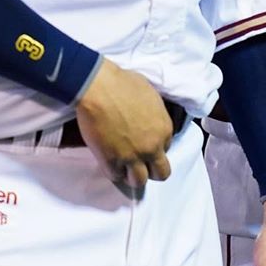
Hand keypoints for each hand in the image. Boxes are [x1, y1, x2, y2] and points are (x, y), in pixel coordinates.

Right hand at [75, 58, 173, 190]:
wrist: (100, 87)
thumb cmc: (124, 83)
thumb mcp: (152, 97)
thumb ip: (156, 115)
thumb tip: (150, 121)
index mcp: (164, 129)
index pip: (166, 148)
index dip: (155, 146)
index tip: (144, 141)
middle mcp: (152, 147)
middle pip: (161, 173)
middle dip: (151, 169)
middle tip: (140, 162)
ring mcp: (132, 157)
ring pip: (139, 181)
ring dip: (133, 175)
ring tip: (124, 166)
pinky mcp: (111, 161)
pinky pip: (115, 176)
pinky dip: (113, 171)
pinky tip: (109, 161)